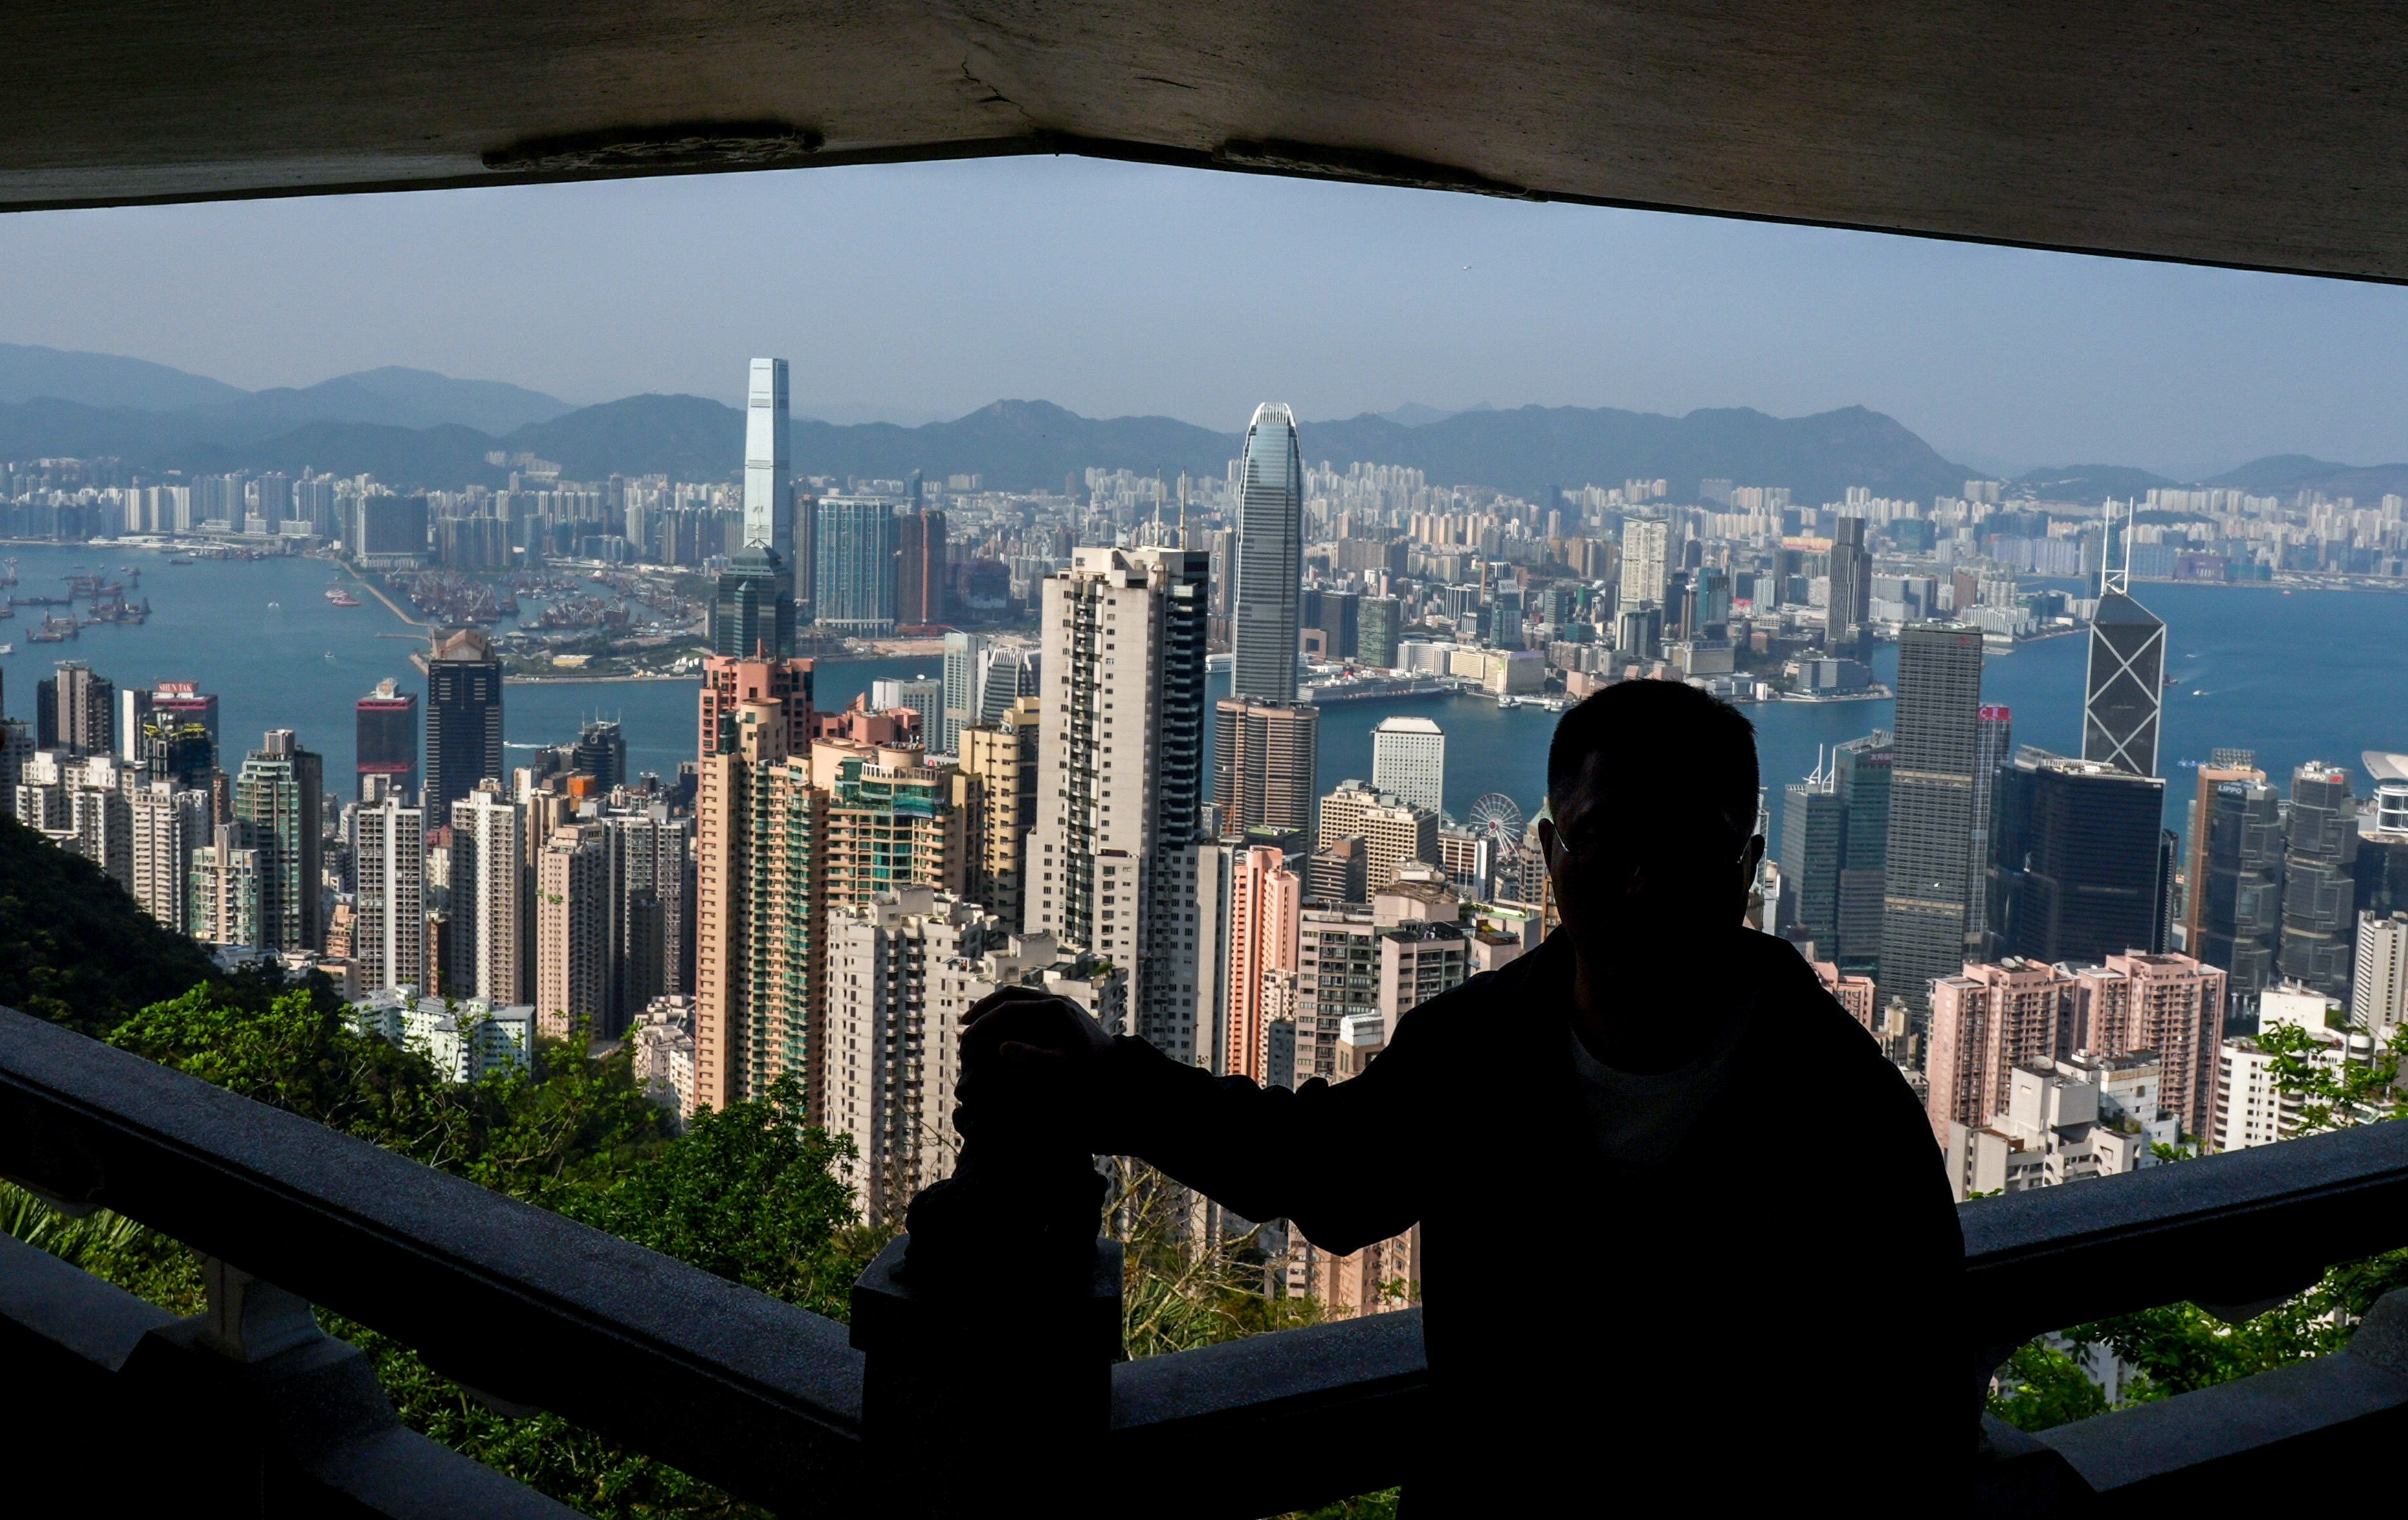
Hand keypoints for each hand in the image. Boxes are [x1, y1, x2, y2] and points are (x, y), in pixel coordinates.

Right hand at [955, 986, 1110, 1148]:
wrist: (1119, 1070)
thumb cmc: (1092, 1074)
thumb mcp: (1063, 1070)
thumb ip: (1034, 1058)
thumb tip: (1002, 1047)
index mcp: (1054, 1010)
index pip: (1009, 1008)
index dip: (984, 1022)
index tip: (966, 1036)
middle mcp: (1056, 1001)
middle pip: (1011, 994)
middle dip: (985, 1008)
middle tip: (963, 1024)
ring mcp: (1060, 1004)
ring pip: (1020, 997)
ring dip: (996, 1009)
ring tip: (977, 1025)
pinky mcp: (1063, 1012)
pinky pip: (1030, 1006)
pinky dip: (1010, 1014)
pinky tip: (1000, 1031)